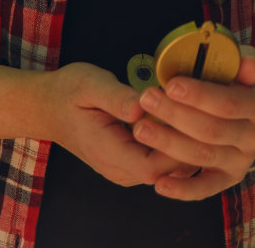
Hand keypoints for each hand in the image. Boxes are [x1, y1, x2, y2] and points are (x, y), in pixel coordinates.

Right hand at [38, 61, 200, 186]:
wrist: (48, 107)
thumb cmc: (69, 92)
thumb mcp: (90, 84)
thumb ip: (116, 97)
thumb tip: (142, 107)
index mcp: (108, 152)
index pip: (154, 166)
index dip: (177, 146)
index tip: (191, 116)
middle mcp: (119, 169)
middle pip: (167, 171)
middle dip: (189, 144)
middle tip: (206, 112)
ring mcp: (126, 170)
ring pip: (168, 169)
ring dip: (186, 145)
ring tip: (200, 114)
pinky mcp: (132, 164)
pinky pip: (162, 163)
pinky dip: (177, 145)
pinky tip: (187, 120)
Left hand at [126, 46, 254, 199]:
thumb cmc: (251, 80)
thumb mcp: (252, 63)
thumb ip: (244, 64)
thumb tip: (245, 63)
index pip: (228, 103)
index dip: (199, 96)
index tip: (170, 84)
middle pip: (211, 130)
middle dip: (175, 115)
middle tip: (146, 98)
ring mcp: (243, 160)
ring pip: (202, 156)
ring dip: (169, 144)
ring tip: (140, 128)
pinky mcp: (230, 177)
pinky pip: (205, 188)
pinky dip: (182, 190)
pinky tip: (159, 184)